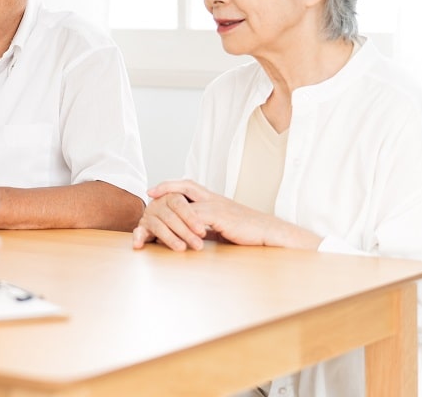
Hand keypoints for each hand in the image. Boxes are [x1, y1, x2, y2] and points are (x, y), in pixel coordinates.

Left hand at [132, 180, 321, 250]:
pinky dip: (183, 222)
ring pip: (187, 203)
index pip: (190, 186)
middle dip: (167, 187)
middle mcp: (214, 199)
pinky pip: (196, 217)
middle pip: (186, 185)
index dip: (172, 186)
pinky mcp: (220, 216)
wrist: (271, 233)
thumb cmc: (250, 233)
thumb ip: (209, 227)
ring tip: (155, 212)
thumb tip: (193, 235)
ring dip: (170, 210)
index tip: (155, 190)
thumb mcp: (226, 227)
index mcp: (215, 200)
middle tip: (150, 192)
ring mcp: (217, 206)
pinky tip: (174, 229)